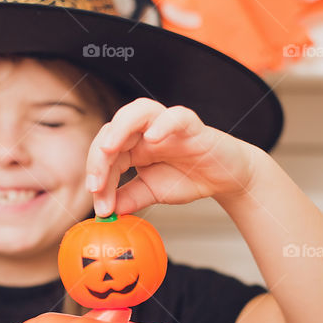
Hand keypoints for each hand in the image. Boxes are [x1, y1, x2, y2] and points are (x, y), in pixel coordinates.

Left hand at [85, 97, 259, 216]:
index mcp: (133, 145)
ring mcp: (167, 125)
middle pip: (113, 130)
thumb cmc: (188, 178)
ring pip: (139, 111)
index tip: (100, 207)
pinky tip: (152, 138)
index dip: (97, 177)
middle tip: (97, 185)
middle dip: (99, 158)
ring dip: (120, 128)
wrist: (225, 178)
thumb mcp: (152, 192)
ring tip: (109, 149)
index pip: (105, 154)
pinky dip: (163, 124)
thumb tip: (105, 212)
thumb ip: (129, 198)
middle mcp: (146, 131)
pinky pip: (176, 116)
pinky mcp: (192, 126)